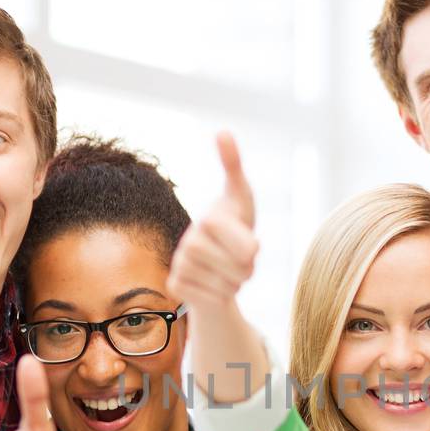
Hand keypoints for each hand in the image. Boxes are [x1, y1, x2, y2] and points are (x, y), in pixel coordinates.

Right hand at [166, 132, 258, 312]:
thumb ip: (233, 165)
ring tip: (228, 270)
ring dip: (236, 282)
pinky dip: (220, 296)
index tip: (251, 244)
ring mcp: (178, 264)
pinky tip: (214, 284)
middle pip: (240, 269)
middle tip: (240, 260)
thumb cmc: (234, 223)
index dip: (255, 251)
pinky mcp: (174, 285)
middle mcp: (188, 241)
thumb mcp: (242, 196)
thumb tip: (221, 131)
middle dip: (249, 269)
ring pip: (227, 286)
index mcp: (208, 219)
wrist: (214, 258)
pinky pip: (211, 299)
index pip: (249, 248)